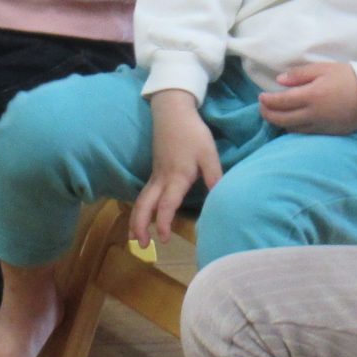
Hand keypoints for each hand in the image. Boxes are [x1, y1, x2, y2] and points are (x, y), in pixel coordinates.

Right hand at [133, 89, 222, 249]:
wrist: (172, 111)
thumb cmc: (192, 132)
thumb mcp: (208, 153)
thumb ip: (214, 176)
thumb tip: (221, 197)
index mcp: (176, 176)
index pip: (166, 204)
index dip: (164, 222)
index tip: (164, 238)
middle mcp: (162, 179)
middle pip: (145, 206)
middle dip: (140, 226)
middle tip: (143, 245)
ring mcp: (156, 175)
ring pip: (141, 201)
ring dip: (136, 219)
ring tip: (135, 237)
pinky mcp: (155, 171)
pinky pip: (144, 194)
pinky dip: (140, 209)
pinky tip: (142, 217)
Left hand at [259, 61, 356, 134]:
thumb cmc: (348, 77)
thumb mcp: (323, 69)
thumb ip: (299, 75)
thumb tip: (280, 81)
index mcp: (311, 96)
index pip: (280, 102)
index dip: (267, 101)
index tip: (261, 96)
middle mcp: (313, 114)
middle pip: (282, 119)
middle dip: (267, 114)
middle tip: (262, 106)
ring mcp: (320, 126)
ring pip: (291, 129)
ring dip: (279, 122)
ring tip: (275, 113)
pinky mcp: (327, 132)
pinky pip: (304, 133)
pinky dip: (293, 128)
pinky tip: (292, 121)